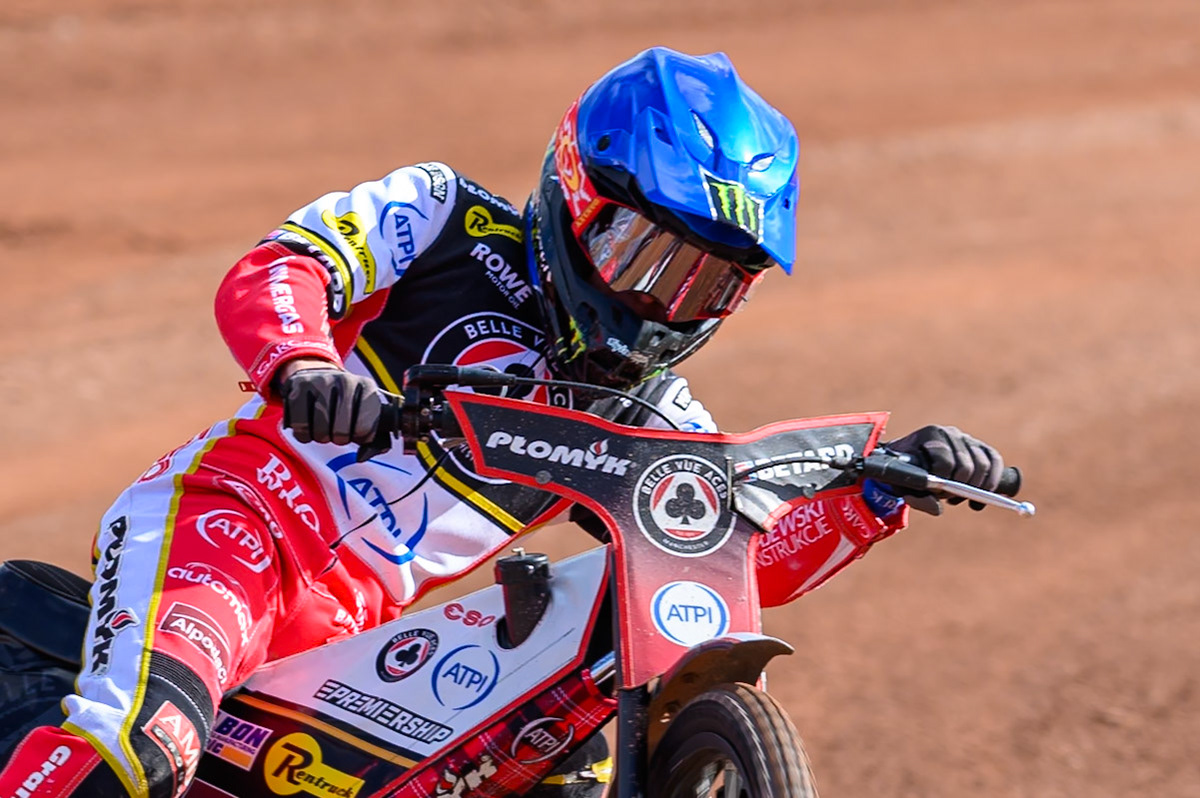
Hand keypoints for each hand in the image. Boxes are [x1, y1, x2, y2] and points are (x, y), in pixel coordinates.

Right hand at [280, 365, 382, 445]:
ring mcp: (321, 382)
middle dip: (340, 437)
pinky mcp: (299, 387)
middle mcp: (345, 381)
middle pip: (341, 430)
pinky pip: (300, 425)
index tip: (357, 432)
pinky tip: (309, 425)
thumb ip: (376, 439)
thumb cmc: (347, 404)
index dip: (360, 437)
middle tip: (338, 431)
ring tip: (324, 427)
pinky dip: (304, 433)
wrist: (319, 377)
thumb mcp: (366, 415)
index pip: (365, 426)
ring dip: (321, 436)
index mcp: (367, 387)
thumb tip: (363, 456)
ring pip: (320, 430)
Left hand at [884, 425, 1003, 513]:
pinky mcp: (981, 447)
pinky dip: (993, 483)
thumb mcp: (904, 486)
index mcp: (930, 435)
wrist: (909, 462)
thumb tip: (938, 508)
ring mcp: (967, 438)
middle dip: (960, 488)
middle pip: (967, 466)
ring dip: (975, 489)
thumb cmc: (906, 472)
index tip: (936, 491)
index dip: (943, 482)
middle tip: (948, 497)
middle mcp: (950, 432)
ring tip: (959, 498)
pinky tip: (979, 500)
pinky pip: (995, 461)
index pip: (946, 461)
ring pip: (984, 465)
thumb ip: (918, 499)